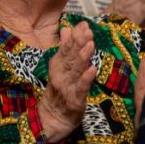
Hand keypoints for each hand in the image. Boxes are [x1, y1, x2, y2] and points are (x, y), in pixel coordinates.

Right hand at [34, 21, 96, 143]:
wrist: (52, 119)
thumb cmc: (60, 90)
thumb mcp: (61, 67)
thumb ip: (65, 48)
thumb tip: (66, 28)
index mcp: (59, 65)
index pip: (66, 48)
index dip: (75, 36)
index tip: (83, 24)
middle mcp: (61, 74)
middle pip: (71, 57)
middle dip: (79, 43)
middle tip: (87, 30)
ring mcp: (67, 87)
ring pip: (75, 70)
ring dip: (83, 57)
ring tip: (90, 44)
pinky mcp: (74, 100)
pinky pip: (80, 88)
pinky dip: (85, 79)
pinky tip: (92, 69)